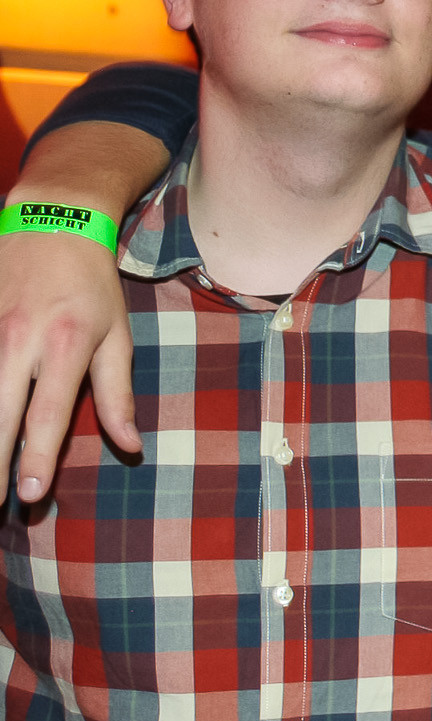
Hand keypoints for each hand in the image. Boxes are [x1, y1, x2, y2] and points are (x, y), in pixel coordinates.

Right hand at [1, 119, 165, 500]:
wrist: (51, 223)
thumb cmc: (91, 286)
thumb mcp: (116, 335)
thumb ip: (117, 394)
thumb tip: (129, 446)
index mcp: (64, 347)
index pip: (47, 416)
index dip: (37, 460)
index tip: (30, 497)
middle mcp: (18, 341)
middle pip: (0, 415)